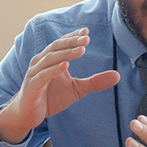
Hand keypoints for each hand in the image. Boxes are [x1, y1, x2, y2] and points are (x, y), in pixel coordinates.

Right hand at [0, 28, 119, 142]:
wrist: (28, 115)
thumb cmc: (50, 98)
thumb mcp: (77, 90)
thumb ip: (94, 82)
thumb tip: (117, 76)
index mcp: (50, 59)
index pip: (62, 43)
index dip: (73, 36)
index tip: (87, 32)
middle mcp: (41, 62)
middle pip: (57, 47)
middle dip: (71, 42)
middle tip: (86, 38)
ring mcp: (35, 73)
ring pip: (50, 59)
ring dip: (65, 53)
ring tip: (81, 50)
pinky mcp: (32, 86)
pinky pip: (43, 76)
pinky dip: (53, 70)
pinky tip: (65, 66)